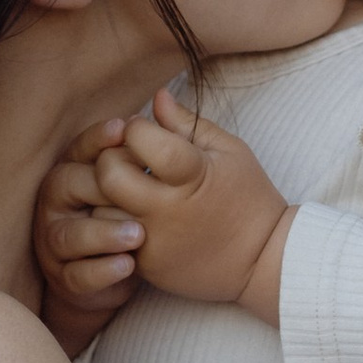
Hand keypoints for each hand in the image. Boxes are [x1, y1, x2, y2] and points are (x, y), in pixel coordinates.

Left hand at [36, 91, 292, 318]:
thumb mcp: (229, 151)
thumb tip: (157, 97)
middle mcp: (168, 210)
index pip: (142, 139)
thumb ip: (187, 124)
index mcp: (192, 174)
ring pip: (100, 210)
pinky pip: (111, 240)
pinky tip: (134, 216)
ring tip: (130, 191)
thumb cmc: (248, 198)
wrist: (262, 261)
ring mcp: (154, 241)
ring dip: (107, 195)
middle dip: (110, 158)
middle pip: (109, 175)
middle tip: (127, 159)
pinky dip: (115, 224)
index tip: (143, 130)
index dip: (135, 128)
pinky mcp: (146, 266)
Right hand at [37, 118, 148, 333]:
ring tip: (137, 234)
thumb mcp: (144, 179)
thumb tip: (164, 96)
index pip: (78, 149)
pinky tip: (129, 265)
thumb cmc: (131, 213)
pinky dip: (102, 271)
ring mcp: (57, 242)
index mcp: (75, 171)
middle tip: (136, 190)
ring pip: (69, 234)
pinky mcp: (68, 279)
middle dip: (100, 186)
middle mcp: (58, 203)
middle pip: (66, 185)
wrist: (118, 274)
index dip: (98, 139)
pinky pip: (78, 275)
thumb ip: (154, 141)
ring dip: (102, 234)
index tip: (124, 129)